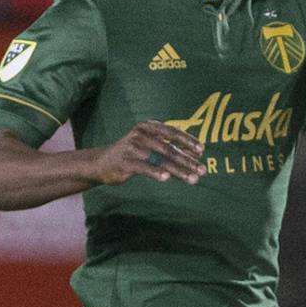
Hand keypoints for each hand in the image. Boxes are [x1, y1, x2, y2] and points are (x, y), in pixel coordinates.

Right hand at [86, 122, 202, 186]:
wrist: (102, 163)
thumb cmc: (133, 154)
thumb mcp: (152, 146)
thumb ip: (172, 147)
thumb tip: (198, 153)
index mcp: (148, 127)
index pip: (172, 132)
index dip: (188, 141)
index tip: (202, 151)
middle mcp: (140, 134)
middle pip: (169, 148)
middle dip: (188, 160)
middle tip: (203, 170)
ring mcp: (131, 148)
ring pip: (160, 159)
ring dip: (179, 170)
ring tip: (193, 179)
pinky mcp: (124, 162)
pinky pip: (143, 167)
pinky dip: (155, 172)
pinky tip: (166, 178)